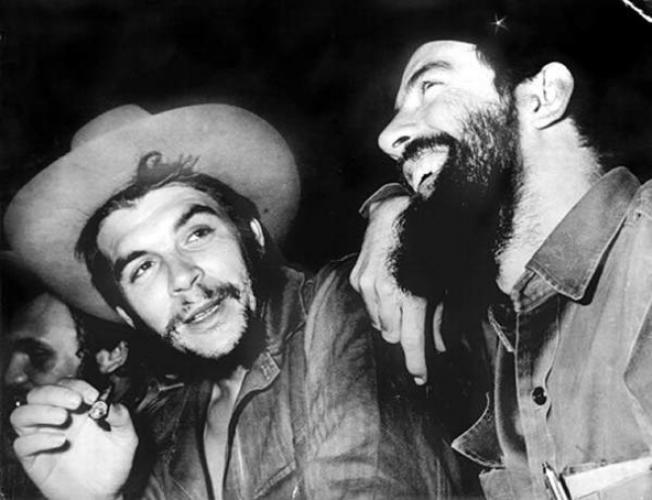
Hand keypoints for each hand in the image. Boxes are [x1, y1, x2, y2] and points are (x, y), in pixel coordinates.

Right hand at [11, 379, 136, 499]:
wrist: (104, 493)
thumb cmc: (112, 463)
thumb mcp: (126, 438)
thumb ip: (122, 418)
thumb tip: (112, 404)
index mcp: (78, 410)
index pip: (66, 385)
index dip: (76, 385)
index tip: (91, 395)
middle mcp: (56, 419)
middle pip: (38, 394)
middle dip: (55, 393)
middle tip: (75, 402)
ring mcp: (43, 437)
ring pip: (22, 415)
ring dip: (40, 411)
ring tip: (63, 418)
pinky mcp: (34, 459)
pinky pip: (21, 444)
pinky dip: (37, 439)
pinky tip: (59, 441)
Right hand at [350, 195, 445, 383]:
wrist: (400, 208)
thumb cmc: (432, 240)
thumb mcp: (449, 277)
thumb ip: (446, 314)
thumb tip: (442, 344)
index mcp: (412, 294)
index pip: (411, 341)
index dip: (416, 364)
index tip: (420, 379)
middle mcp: (386, 292)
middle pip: (393, 336)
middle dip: (407, 333)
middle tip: (419, 318)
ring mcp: (368, 285)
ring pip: (379, 322)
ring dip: (392, 319)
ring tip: (404, 296)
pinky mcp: (357, 277)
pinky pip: (368, 305)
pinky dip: (380, 303)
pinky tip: (391, 283)